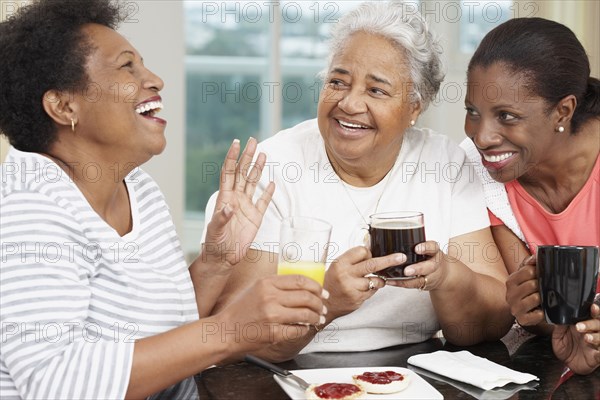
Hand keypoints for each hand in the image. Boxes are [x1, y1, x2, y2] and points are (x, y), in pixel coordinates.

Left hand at [202, 138, 274, 268]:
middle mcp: (236, 198)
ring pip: (253, 183)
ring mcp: (246, 207)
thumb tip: (229, 208)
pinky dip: (268, 192)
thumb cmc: (215, 244)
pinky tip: (272, 182)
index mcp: (225, 198)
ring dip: (258, 169)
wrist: (223, 258)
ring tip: (264, 154)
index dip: (232, 157)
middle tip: (253, 140)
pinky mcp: (256, 218)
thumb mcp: (215, 231)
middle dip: (247, 156)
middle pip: (242, 172)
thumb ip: (222, 218)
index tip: (236, 143)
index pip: (228, 172)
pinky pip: (263, 201)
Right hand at [216, 275, 325, 350]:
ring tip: (318, 319)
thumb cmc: (241, 310)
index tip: (322, 292)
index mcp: (267, 283)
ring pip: (306, 314)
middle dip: (320, 303)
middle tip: (323, 307)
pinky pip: (298, 329)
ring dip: (316, 317)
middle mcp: (270, 297)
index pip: (300, 281)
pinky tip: (305, 327)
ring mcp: (272, 315)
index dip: (316, 286)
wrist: (225, 331)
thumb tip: (303, 286)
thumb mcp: (257, 288)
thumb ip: (277, 285)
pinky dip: (305, 329)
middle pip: (307, 296)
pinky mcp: (273, 332)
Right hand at [323, 246, 403, 318]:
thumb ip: (353, 258)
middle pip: (372, 264)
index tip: (370, 255)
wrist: (325, 303)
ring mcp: (352, 288)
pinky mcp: (358, 298)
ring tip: (374, 279)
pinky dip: (373, 288)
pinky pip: (373, 291)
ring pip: (377, 280)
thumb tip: (369, 245)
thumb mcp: (338, 266)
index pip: (362, 251)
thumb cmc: (332, 282)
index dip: (369, 253)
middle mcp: (346, 275)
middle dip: (390, 260)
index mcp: (340, 263)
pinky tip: (365, 288)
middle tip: (401, 257)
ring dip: (380, 279)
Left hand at [386, 241, 449, 290]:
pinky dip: (401, 283)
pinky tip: (391, 281)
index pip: (433, 247)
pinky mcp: (423, 284)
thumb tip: (394, 229)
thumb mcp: (429, 247)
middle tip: (407, 270)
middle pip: (429, 267)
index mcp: (435, 252)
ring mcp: (429, 276)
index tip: (416, 248)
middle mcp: (434, 264)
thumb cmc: (431, 256)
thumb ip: (416, 242)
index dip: (425, 248)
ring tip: (395, 278)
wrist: (444, 274)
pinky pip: (412, 285)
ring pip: (420, 279)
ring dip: (407, 280)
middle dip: (417, 269)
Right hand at [505, 255, 544, 325]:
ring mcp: (515, 308)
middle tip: (543, 289)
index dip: (537, 272)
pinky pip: (538, 314)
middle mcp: (509, 294)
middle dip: (541, 286)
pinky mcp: (522, 320)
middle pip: (532, 284)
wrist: (523, 311)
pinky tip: (541, 311)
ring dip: (543, 299)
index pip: (527, 271)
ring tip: (542, 300)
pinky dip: (543, 313)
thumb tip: (535, 256)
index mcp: (510, 281)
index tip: (540, 276)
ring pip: (536, 298)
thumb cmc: (527, 290)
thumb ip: (529, 264)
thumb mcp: (526, 276)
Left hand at [552, 303, 599, 374]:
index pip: (591, 315)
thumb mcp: (558, 336)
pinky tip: (599, 351)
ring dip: (595, 337)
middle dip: (590, 324)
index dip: (594, 310)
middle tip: (579, 326)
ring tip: (587, 338)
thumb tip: (559, 316)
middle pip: (598, 324)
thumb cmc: (565, 347)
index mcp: (583, 325)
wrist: (567, 364)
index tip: (592, 307)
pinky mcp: (597, 356)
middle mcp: (592, 333)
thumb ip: (560, 327)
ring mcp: (595, 344)